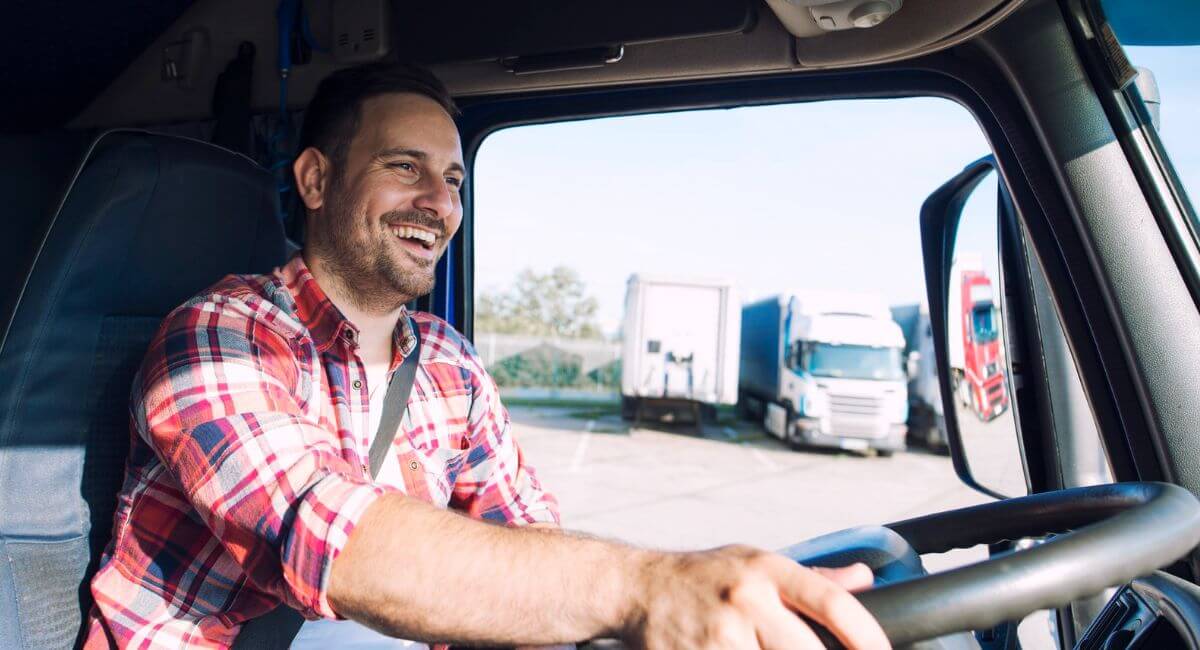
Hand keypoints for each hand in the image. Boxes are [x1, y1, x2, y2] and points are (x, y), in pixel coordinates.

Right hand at [626, 545, 888, 648]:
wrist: (637, 588)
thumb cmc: (702, 577)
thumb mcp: (755, 563)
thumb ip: (813, 577)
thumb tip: (864, 578)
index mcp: (768, 570)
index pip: (833, 603)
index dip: (869, 637)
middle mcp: (747, 599)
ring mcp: (720, 635)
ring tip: (767, 649)